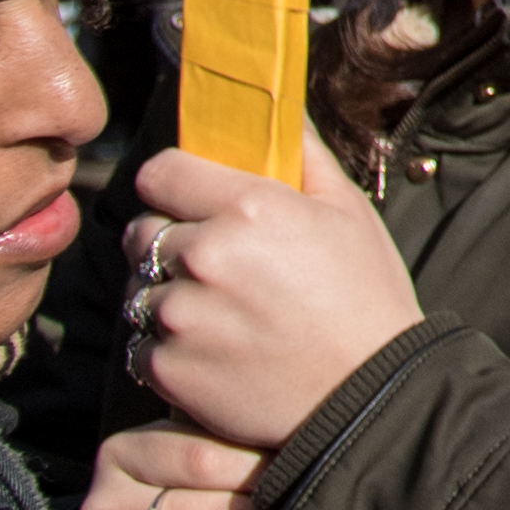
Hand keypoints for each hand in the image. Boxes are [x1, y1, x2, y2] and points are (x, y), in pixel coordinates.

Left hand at [122, 144, 421, 450]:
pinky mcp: (166, 367)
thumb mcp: (347, 212)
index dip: (174, 185)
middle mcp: (204, 255)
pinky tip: (215, 351)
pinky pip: (141, 343)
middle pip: (143, 232)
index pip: (159, 172)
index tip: (189, 200)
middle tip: (215, 266)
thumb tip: (279, 109)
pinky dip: (167, 347)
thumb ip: (303, 154)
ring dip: (167, 297)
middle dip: (170, 242)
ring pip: (140, 290)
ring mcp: (179, 315)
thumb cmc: (365, 299)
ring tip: (220, 315)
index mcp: (248, 207)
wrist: (370, 400)